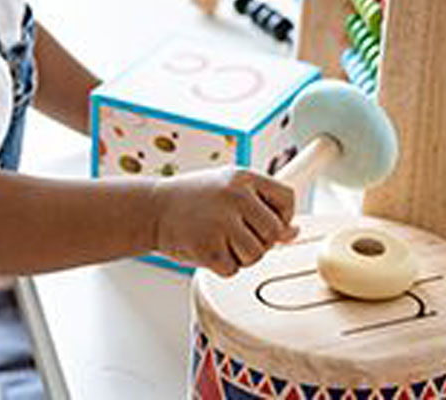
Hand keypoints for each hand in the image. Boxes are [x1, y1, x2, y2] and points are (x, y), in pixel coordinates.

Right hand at [151, 167, 297, 276]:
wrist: (152, 208)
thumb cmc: (192, 198)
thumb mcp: (228, 189)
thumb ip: (261, 206)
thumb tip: (293, 232)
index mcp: (243, 177)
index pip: (287, 198)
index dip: (282, 216)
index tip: (264, 222)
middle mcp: (236, 196)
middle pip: (274, 232)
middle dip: (259, 240)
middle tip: (235, 233)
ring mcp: (222, 221)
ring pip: (256, 255)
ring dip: (240, 256)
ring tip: (219, 239)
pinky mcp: (209, 247)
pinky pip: (234, 269)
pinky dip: (221, 265)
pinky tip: (206, 247)